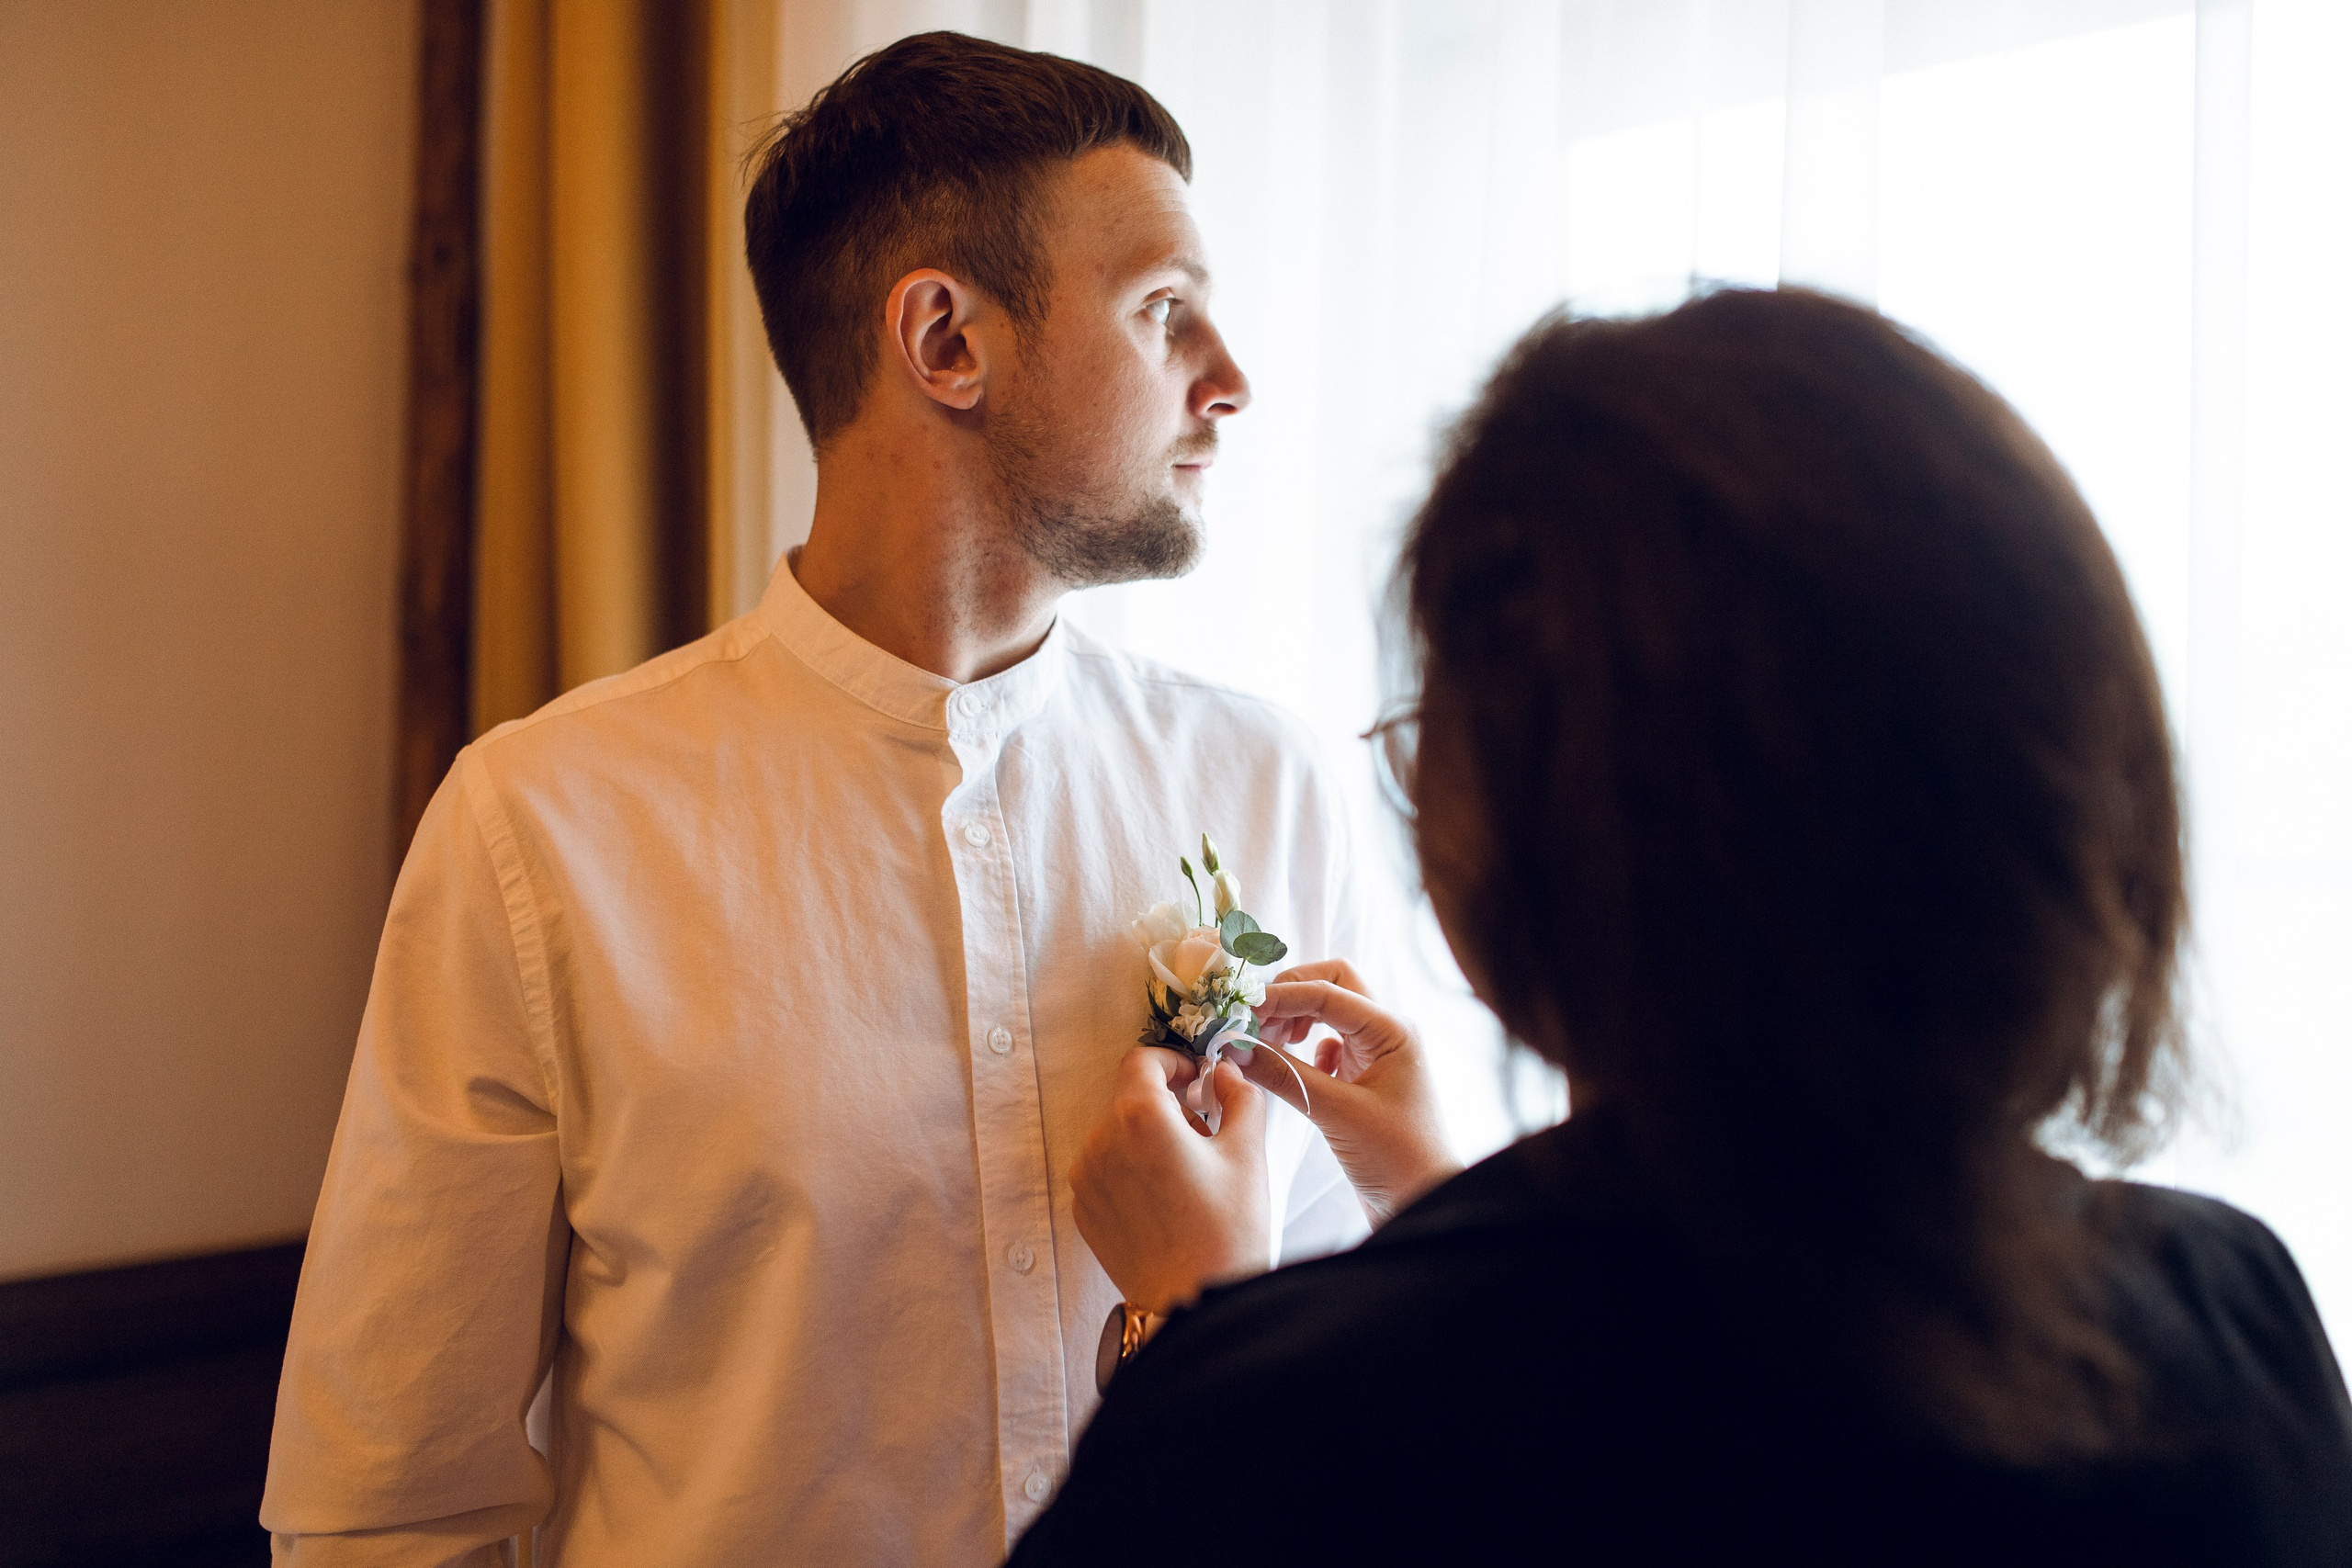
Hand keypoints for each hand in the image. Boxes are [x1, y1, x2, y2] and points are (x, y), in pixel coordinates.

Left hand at [1069, 1047, 1271, 1315]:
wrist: (1194, 1304)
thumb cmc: (1227, 1231)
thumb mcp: (1248, 1153)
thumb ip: (1239, 1097)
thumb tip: (1225, 1073)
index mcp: (1139, 1116)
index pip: (1143, 1060)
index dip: (1173, 1061)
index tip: (1197, 1080)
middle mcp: (1101, 1140)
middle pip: (1129, 1097)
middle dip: (1167, 1102)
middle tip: (1206, 1130)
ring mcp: (1086, 1178)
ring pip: (1116, 1133)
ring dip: (1148, 1136)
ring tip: (1188, 1171)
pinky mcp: (1083, 1209)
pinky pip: (1106, 1169)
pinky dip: (1131, 1168)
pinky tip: (1166, 1198)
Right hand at [1238, 960, 1460, 1223]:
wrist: (1422, 1201)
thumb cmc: (1396, 1157)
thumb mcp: (1335, 1112)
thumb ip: (1285, 1075)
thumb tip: (1236, 1046)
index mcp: (1392, 1029)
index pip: (1328, 990)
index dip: (1281, 996)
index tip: (1241, 1010)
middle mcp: (1386, 1032)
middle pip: (1331, 984)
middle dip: (1290, 994)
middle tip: (1254, 1022)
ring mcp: (1375, 1052)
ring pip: (1328, 1011)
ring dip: (1294, 1019)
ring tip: (1265, 1044)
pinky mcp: (1362, 1074)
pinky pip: (1327, 1042)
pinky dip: (1302, 1047)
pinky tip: (1292, 1070)